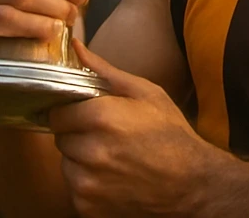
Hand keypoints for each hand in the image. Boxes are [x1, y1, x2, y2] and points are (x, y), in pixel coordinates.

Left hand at [50, 41, 224, 217]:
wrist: (191, 183)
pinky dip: (87, 182)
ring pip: (67, 164)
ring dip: (81, 158)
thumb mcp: (145, 93)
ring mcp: (87, 184)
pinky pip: (74, 188)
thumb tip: (75, 46)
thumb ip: (104, 71)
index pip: (58, 113)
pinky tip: (112, 176)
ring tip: (111, 155)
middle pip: (61, 138)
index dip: (71, 110)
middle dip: (78, 133)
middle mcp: (90, 152)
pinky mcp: (87, 208)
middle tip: (105, 133)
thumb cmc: (170, 133)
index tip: (85, 112)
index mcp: (102, 118)